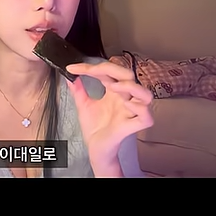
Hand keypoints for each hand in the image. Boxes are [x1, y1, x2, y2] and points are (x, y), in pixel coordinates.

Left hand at [66, 61, 153, 175]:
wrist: (95, 149)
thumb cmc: (95, 128)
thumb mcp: (83, 105)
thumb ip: (78, 90)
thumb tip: (69, 76)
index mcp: (114, 92)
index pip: (108, 71)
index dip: (90, 67)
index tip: (72, 68)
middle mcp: (124, 99)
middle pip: (129, 76)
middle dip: (113, 69)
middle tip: (93, 71)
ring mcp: (130, 113)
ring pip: (145, 95)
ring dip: (131, 86)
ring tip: (113, 87)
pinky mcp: (131, 127)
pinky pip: (146, 117)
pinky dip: (139, 108)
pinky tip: (127, 105)